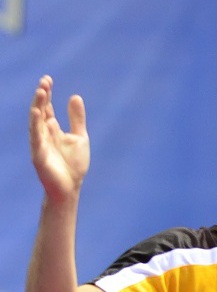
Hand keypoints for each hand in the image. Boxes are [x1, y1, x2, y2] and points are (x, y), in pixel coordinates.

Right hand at [28, 75, 89, 200]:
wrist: (71, 187)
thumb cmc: (74, 164)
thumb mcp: (79, 137)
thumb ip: (76, 118)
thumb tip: (75, 96)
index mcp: (52, 129)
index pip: (47, 108)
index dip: (47, 94)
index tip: (48, 79)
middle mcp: (43, 134)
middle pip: (40, 111)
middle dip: (41, 96)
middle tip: (44, 81)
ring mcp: (39, 143)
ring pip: (36, 121)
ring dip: (37, 106)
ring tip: (41, 91)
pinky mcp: (38, 154)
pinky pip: (36, 137)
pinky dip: (36, 125)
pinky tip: (37, 113)